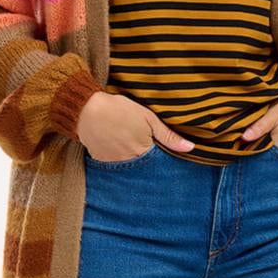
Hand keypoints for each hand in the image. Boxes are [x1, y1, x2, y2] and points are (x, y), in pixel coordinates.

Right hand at [76, 91, 195, 160]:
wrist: (87, 110)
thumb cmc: (120, 110)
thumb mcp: (148, 118)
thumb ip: (168, 135)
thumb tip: (190, 148)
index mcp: (143, 151)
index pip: (159, 163)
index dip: (161, 158)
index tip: (161, 154)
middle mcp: (129, 162)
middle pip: (144, 167)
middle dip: (147, 161)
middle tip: (141, 145)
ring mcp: (114, 164)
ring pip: (129, 167)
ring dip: (131, 159)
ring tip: (127, 143)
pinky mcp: (101, 161)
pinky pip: (113, 164)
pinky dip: (117, 157)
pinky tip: (116, 144)